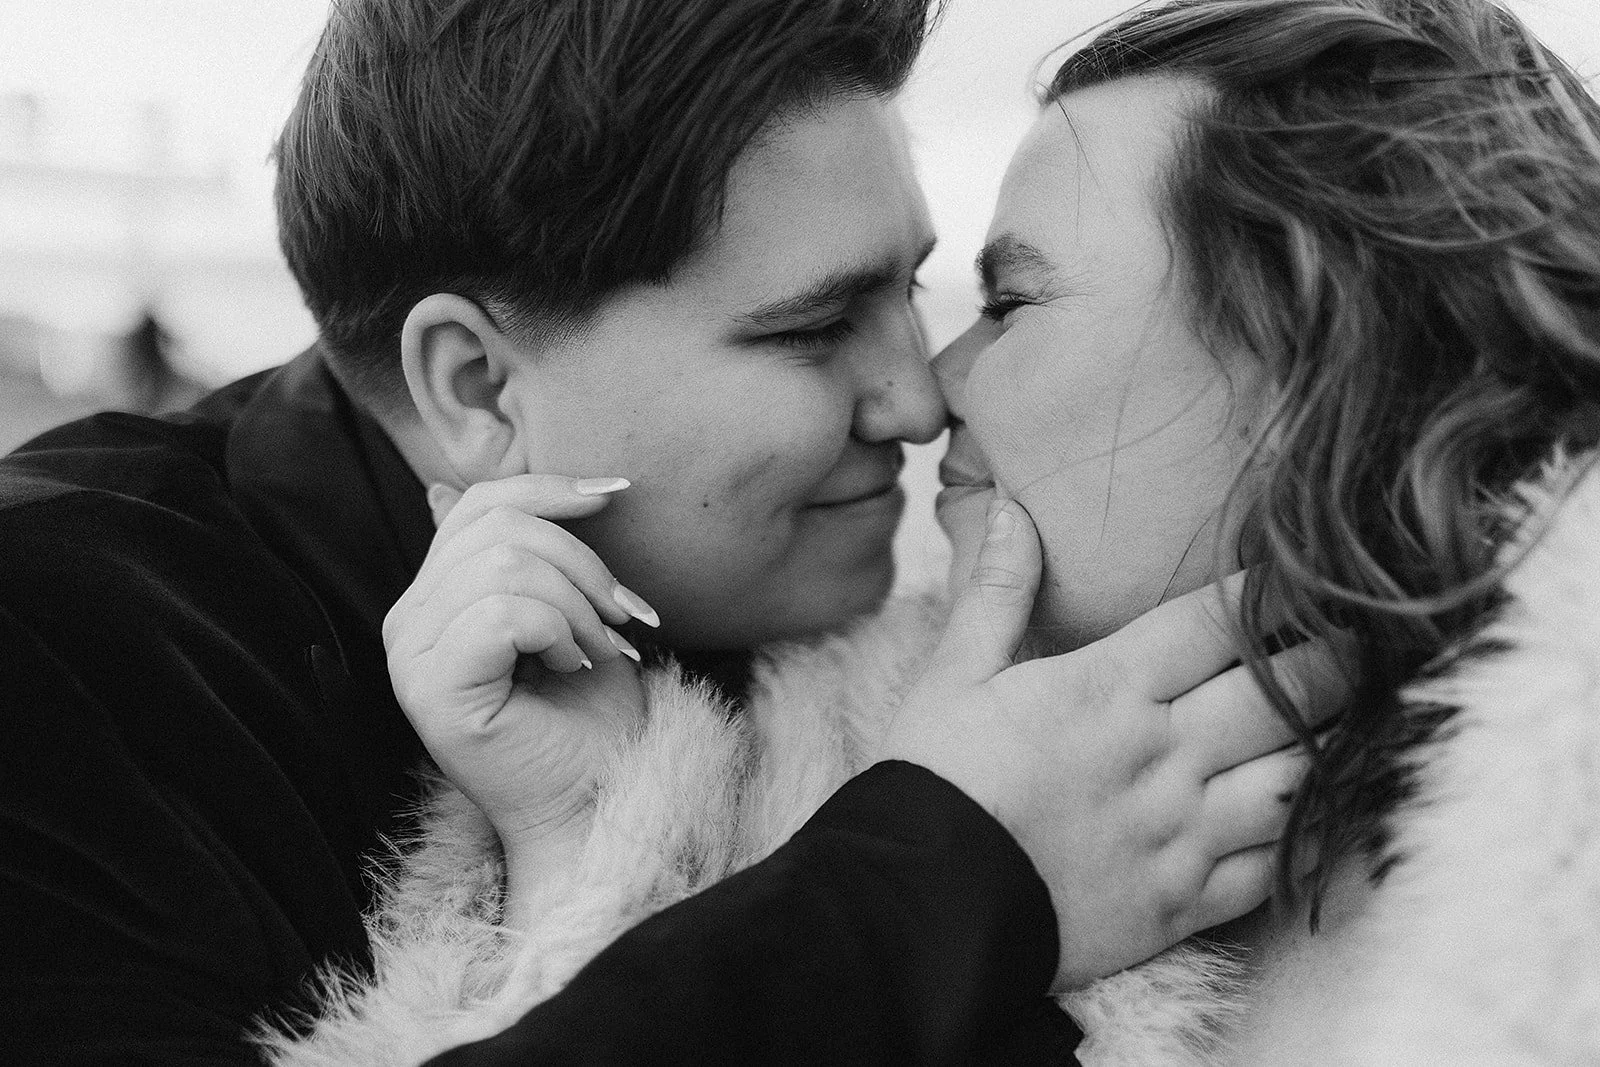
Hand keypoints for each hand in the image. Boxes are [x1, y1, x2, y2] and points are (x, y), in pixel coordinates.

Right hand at [383, 475, 656, 885]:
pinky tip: (571, 668)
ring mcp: (411, 658)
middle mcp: (407, 622)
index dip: (551, 487)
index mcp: (433, 598)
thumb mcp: (561, 610)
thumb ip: (514, 554)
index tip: (618, 496)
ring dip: (578, 606)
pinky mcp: (432, 692)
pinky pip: (504, 614)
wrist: (598, 804)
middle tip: (622, 621)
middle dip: (583, 565)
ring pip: (505, 568)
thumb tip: (441, 485)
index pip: (479, 504)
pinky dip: (559, 633)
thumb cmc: (588, 717)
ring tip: (599, 652)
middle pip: (498, 528)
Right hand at [881, 499, 1345, 990]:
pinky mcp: (1185, 900)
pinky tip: (1328, 812)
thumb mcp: (950, 674)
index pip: (1217, 621)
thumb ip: (995, 591)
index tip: (1306, 572)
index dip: (1272, 589)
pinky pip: (1276, 865)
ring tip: (1361, 716)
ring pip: (1297, 776)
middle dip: (1335, 657)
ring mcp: (1182, 831)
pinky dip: (1312, 837)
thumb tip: (1011, 510)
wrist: (924, 908)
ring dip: (1337, 742)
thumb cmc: (934, 782)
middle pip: (1282, 691)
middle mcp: (1163, 754)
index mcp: (1108, 689)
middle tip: (1365, 637)